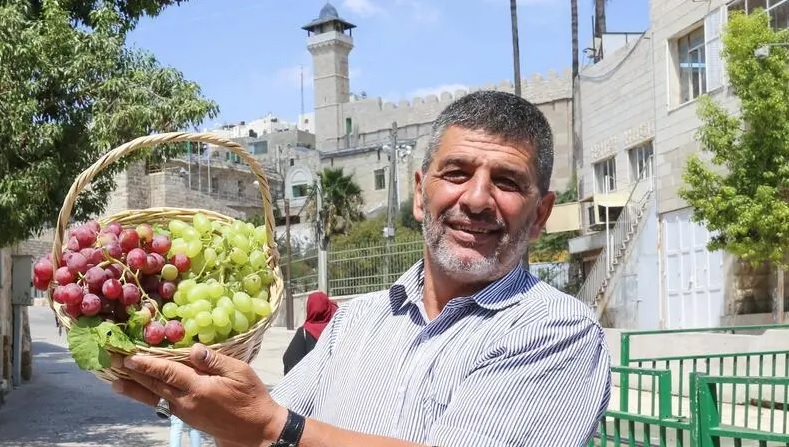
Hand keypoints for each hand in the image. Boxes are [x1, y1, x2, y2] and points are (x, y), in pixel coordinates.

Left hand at [111, 344, 286, 445]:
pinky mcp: (188, 418)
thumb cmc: (251, 398)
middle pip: (155, 387)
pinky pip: (163, 404)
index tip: (129, 357)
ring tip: (117, 383)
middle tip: (113, 364)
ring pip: (155, 398)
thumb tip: (192, 349)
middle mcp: (187, 402)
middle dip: (134, 375)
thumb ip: (215, 360)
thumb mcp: (240, 372)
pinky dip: (149, 397)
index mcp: (199, 389)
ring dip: (136, 389)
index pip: (167, 373)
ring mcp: (186, 412)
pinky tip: (143, 392)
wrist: (255, 431)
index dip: (147, 364)